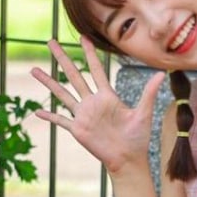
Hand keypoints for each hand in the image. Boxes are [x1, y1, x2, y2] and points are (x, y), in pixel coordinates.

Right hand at [30, 37, 164, 173]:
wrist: (128, 159)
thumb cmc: (138, 138)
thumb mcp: (144, 113)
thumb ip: (149, 93)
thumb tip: (163, 74)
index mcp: (107, 96)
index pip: (95, 70)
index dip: (89, 53)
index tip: (83, 37)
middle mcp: (92, 102)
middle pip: (73, 75)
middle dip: (62, 58)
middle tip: (51, 42)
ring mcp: (83, 115)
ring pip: (62, 94)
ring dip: (48, 82)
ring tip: (34, 70)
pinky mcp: (78, 129)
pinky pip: (60, 120)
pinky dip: (49, 116)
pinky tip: (36, 111)